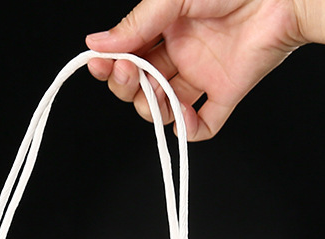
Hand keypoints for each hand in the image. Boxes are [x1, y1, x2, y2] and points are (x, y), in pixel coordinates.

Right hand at [86, 0, 324, 138]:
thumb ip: (137, 23)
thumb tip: (97, 43)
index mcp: (165, 30)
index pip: (127, 56)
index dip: (111, 65)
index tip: (101, 64)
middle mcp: (181, 55)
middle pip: (140, 87)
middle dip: (128, 86)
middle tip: (130, 72)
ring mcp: (202, 77)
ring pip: (164, 109)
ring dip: (154, 108)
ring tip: (158, 92)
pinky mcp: (227, 93)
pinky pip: (203, 126)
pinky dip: (189, 129)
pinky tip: (185, 114)